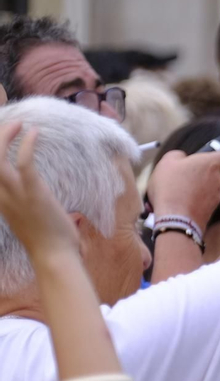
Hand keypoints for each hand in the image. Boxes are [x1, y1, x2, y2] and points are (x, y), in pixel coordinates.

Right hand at [0, 124, 75, 252]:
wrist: (54, 256)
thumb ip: (30, 205)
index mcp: (0, 201)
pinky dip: (27, 145)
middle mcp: (2, 196)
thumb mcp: (30, 218)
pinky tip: (34, 132)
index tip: (1, 141)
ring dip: (5, 137)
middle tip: (9, 125)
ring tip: (19, 124)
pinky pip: (24, 163)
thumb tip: (47, 200)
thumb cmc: (48, 240)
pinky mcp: (34, 193)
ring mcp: (16, 195)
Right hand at [147, 148, 219, 224]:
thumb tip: (182, 158)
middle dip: (198, 175)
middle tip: (180, 178)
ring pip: (206, 189)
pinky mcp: (210, 211)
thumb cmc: (171, 186)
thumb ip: (177, 155)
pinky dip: (192, 202)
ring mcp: (215, 197)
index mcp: (211, 164)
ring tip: (175, 192)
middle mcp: (218, 180)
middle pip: (212, 174)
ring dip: (193, 189)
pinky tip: (177, 204)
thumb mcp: (167, 162)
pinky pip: (201, 203)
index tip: (207, 162)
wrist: (175, 218)